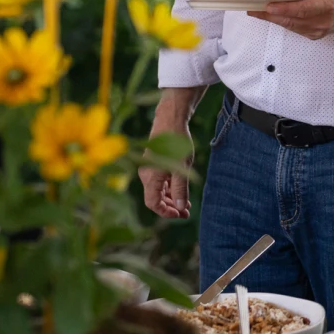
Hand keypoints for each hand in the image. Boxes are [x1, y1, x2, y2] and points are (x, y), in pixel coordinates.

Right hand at [141, 89, 196, 218]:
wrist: (171, 119)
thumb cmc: (176, 142)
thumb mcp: (182, 168)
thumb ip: (181, 189)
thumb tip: (181, 208)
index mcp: (150, 178)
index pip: (153, 204)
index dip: (166, 212)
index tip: (181, 214)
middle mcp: (146, 175)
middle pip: (155, 199)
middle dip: (171, 207)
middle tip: (187, 213)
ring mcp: (149, 169)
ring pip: (158, 191)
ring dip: (171, 199)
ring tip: (187, 204)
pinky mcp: (154, 164)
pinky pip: (159, 182)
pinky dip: (170, 189)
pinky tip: (181, 191)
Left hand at [249, 0, 333, 39]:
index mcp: (328, 6)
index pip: (303, 9)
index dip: (284, 9)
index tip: (268, 6)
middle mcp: (323, 22)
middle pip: (292, 20)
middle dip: (270, 16)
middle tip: (252, 10)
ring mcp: (319, 31)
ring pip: (291, 26)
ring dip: (274, 19)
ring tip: (256, 12)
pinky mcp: (316, 35)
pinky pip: (296, 29)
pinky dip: (284, 22)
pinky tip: (272, 16)